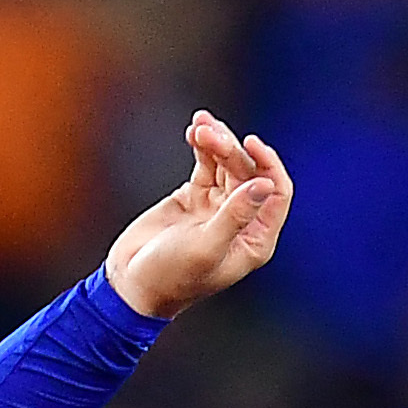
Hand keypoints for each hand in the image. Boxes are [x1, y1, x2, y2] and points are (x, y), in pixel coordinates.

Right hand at [104, 113, 292, 320]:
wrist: (131, 282)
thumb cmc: (171, 276)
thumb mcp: (205, 247)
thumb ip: (235, 215)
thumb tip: (265, 185)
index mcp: (255, 240)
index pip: (277, 194)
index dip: (269, 165)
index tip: (250, 143)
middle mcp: (242, 221)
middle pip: (249, 172)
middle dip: (230, 149)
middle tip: (207, 134)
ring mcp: (218, 207)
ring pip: (227, 164)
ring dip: (216, 141)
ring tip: (199, 125)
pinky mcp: (195, 197)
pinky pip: (206, 165)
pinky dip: (202, 146)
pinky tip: (195, 130)